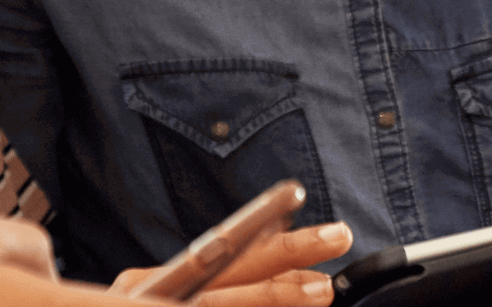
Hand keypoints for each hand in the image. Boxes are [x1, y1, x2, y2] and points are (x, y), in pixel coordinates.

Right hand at [113, 222, 353, 306]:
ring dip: (276, 297)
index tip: (297, 195)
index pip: (216, 246)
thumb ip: (217, 271)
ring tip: (323, 288)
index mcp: (155, 283)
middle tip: (338, 234)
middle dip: (284, 253)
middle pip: (224, 270)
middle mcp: (154, 295)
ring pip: (221, 305)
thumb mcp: (157, 295)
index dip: (256, 220)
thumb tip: (278, 231)